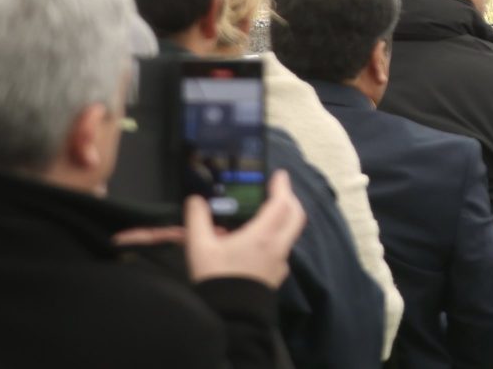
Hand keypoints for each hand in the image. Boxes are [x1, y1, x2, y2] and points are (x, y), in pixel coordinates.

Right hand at [184, 171, 303, 288]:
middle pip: (295, 216)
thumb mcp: (200, 247)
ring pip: (290, 234)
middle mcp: (278, 247)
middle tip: (277, 190)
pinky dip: (276, 237)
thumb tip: (196, 200)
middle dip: (290, 200)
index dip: (282, 186)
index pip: (282, 203)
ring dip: (284, 219)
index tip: (279, 175)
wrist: (229, 318)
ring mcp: (280, 263)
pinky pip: (282, 250)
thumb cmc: (217, 279)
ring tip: (264, 214)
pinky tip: (258, 241)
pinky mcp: (276, 277)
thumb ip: (197, 219)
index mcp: (263, 235)